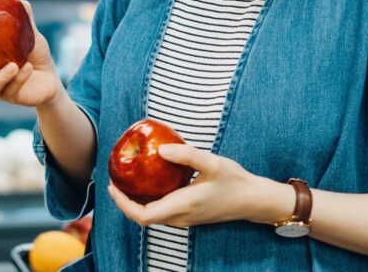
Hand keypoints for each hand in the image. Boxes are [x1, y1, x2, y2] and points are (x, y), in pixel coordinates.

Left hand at [107, 144, 287, 227]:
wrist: (254, 200)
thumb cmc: (235, 181)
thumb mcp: (213, 162)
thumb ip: (186, 155)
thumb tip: (160, 148)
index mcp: (183, 206)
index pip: (143, 215)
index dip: (123, 204)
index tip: (113, 186)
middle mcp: (181, 217)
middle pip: (143, 217)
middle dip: (125, 201)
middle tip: (115, 179)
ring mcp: (185, 218)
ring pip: (152, 215)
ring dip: (136, 201)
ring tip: (127, 180)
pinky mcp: (189, 215)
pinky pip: (162, 211)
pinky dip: (150, 199)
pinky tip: (150, 181)